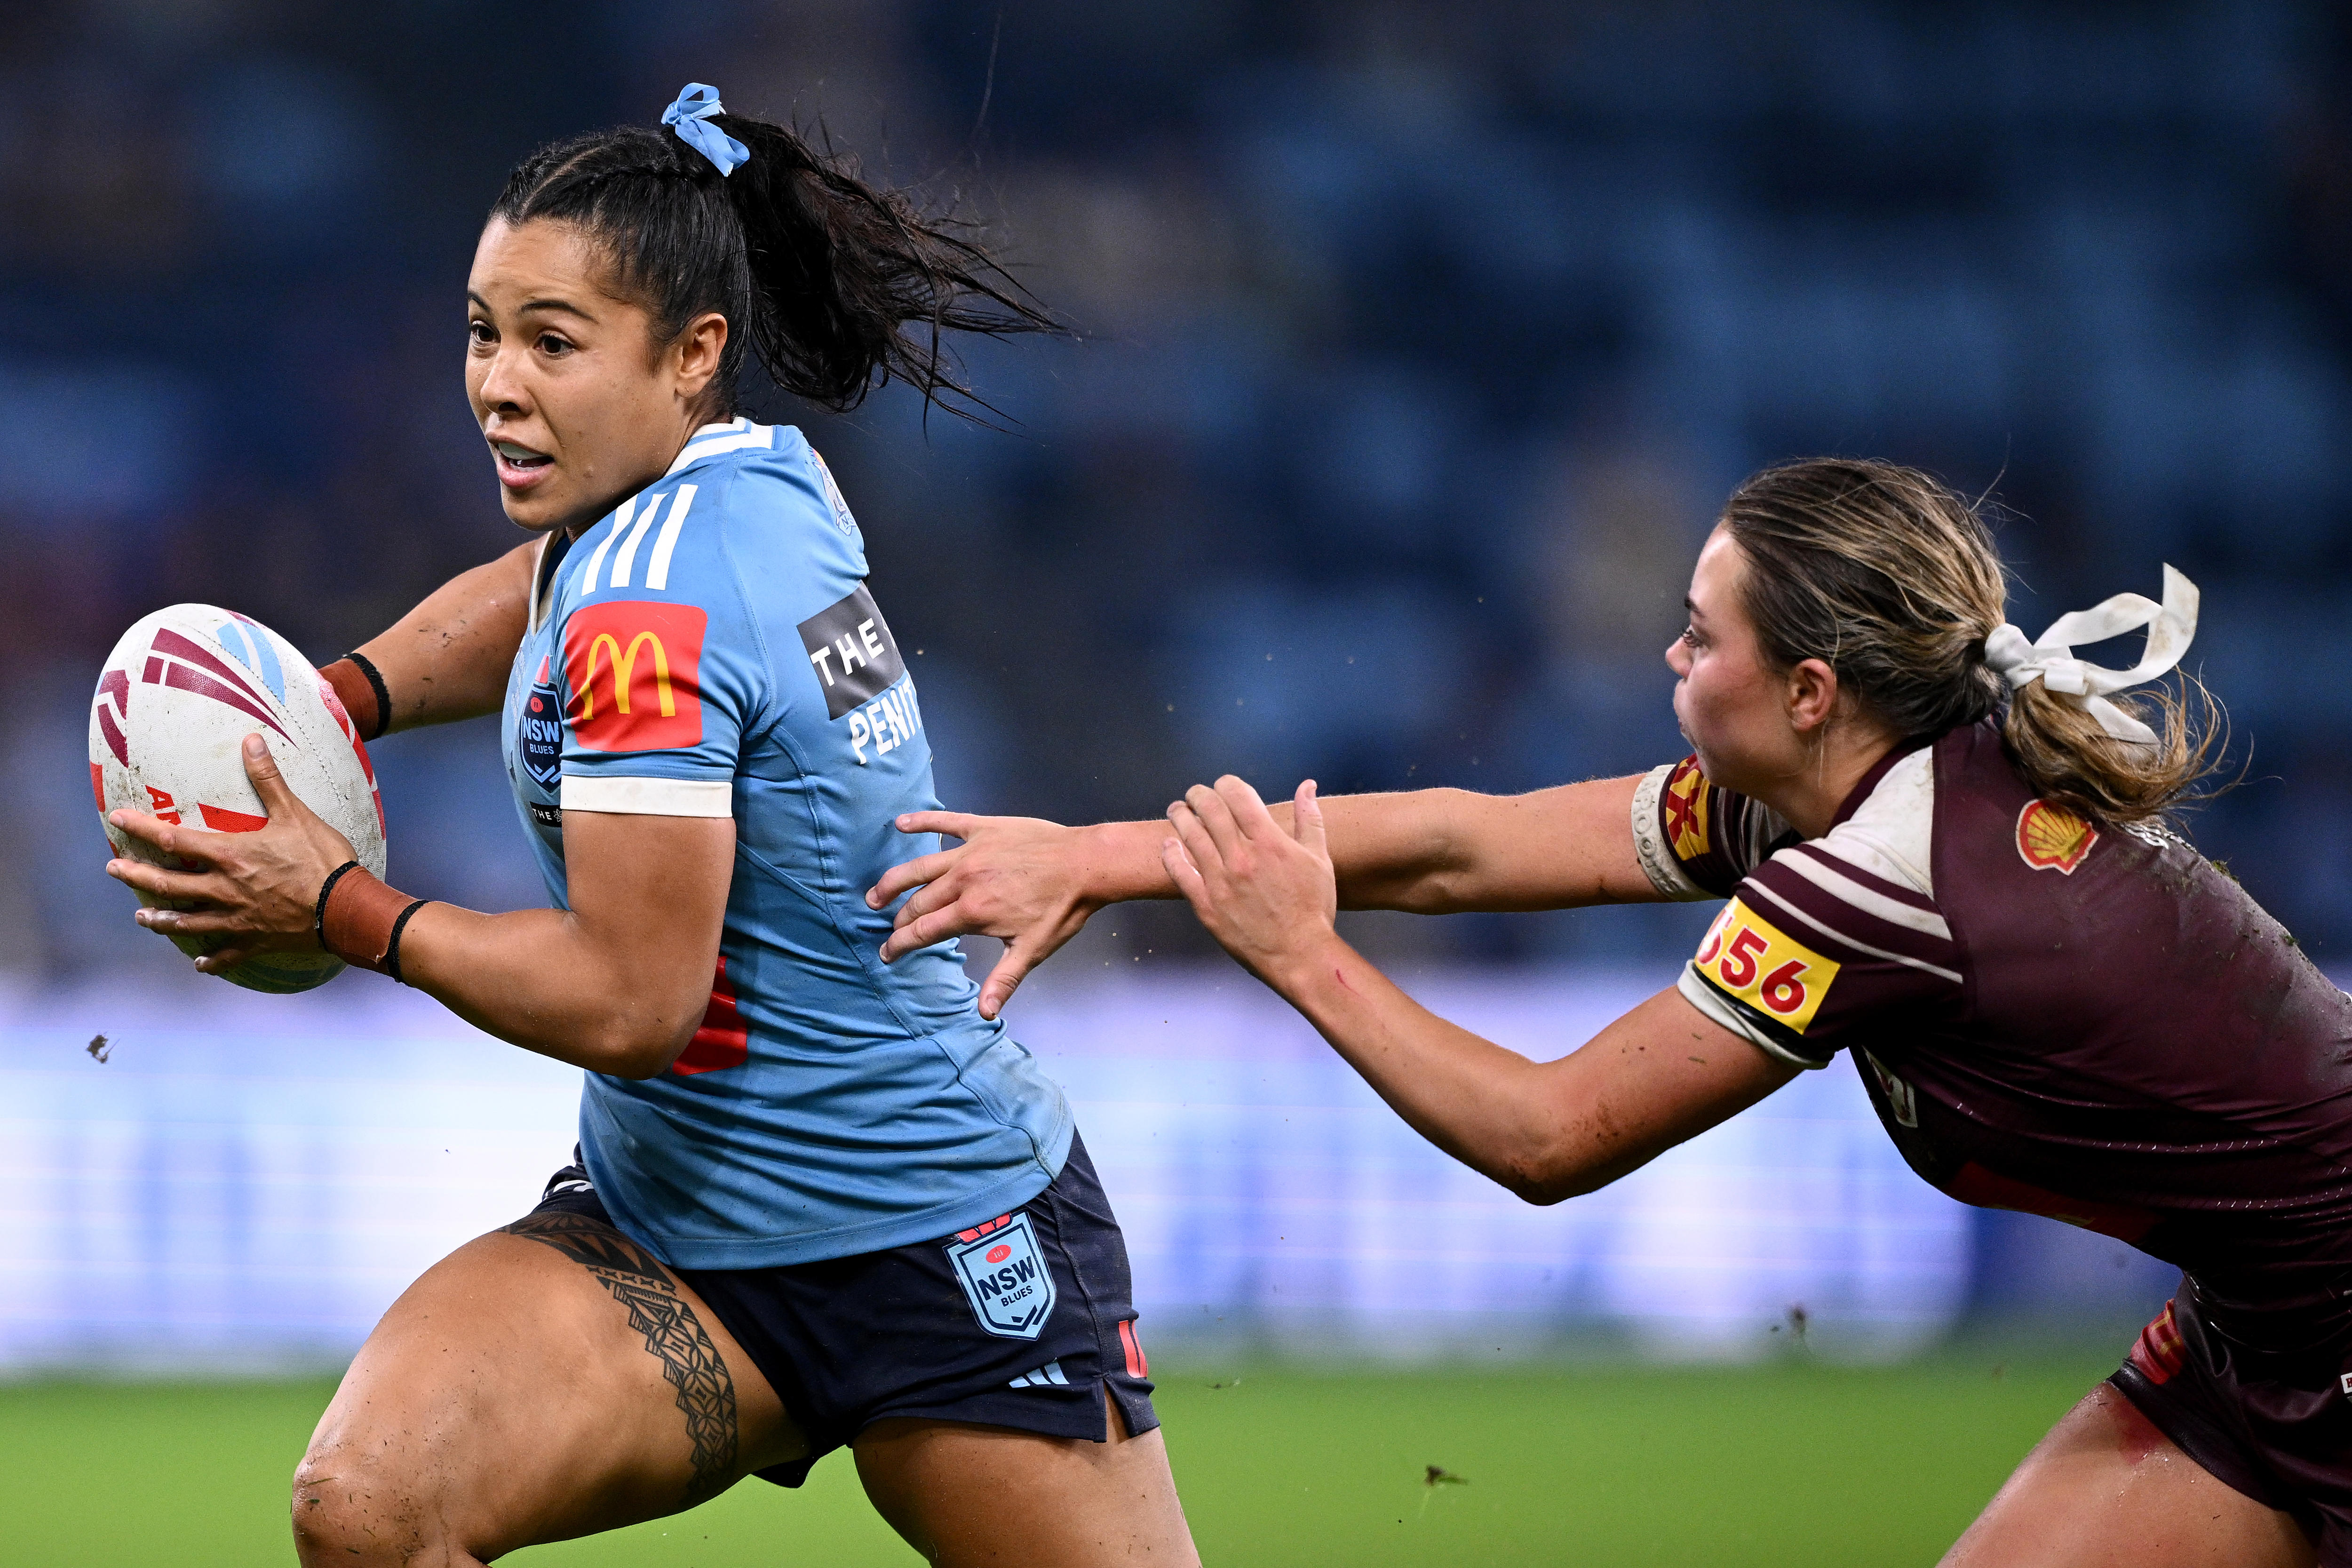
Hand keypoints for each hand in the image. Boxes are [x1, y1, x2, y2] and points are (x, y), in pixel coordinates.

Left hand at [105, 734, 359, 973]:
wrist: (346, 907)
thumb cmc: (322, 858)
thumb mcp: (296, 813)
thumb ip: (268, 779)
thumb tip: (251, 739)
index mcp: (231, 856)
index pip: (174, 840)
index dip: (141, 827)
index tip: (117, 818)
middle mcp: (224, 889)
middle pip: (168, 884)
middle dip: (136, 876)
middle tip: (112, 869)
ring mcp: (237, 918)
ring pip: (187, 922)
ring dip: (160, 919)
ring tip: (141, 917)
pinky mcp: (256, 939)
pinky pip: (227, 954)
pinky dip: (211, 960)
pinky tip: (200, 963)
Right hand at [868, 811, 1098, 1018]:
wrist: (1086, 864)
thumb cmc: (1061, 909)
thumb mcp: (1032, 949)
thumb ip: (1004, 980)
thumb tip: (986, 1013)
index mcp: (972, 911)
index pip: (923, 931)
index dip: (900, 944)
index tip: (887, 953)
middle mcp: (964, 880)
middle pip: (918, 902)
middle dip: (898, 918)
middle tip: (887, 927)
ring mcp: (971, 851)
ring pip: (920, 866)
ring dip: (894, 880)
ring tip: (876, 893)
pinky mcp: (983, 828)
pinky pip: (945, 822)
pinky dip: (921, 821)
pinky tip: (901, 823)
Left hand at [1162, 777, 1339, 990]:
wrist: (1300, 954)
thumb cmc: (1313, 907)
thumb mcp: (1319, 859)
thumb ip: (1309, 819)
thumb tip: (1307, 785)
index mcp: (1270, 842)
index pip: (1237, 795)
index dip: (1226, 783)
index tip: (1224, 786)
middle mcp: (1241, 857)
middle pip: (1209, 809)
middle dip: (1199, 794)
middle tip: (1196, 794)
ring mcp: (1220, 881)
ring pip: (1190, 835)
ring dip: (1180, 816)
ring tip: (1178, 810)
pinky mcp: (1206, 905)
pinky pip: (1179, 872)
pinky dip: (1170, 854)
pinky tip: (1169, 844)